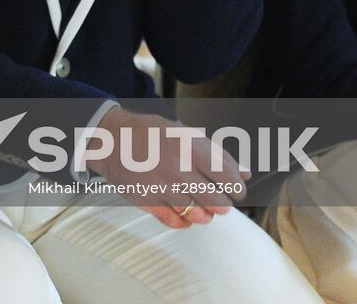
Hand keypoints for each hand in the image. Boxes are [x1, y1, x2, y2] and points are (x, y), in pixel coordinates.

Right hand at [93, 106, 248, 228]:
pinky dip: (185, 222)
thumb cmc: (151, 134)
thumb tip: (245, 172)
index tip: (237, 191)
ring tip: (203, 207)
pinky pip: (175, 222)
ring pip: (198, 214)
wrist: (111, 139)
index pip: (226, 176)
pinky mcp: (146, 200)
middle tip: (220, 201)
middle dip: (223, 204)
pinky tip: (185, 214)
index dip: (237, 187)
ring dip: (205, 214)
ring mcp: (160, 185)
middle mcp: (176, 166)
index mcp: (188, 146)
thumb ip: (217, 153)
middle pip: (216, 200)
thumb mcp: (185, 134)